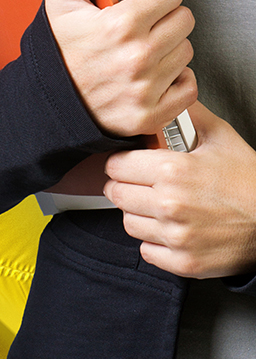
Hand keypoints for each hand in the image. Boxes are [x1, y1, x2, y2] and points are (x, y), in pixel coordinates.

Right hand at [44, 0, 197, 136]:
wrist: (43, 105)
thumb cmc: (54, 53)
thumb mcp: (59, 2)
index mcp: (119, 25)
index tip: (141, 4)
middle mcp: (137, 57)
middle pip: (184, 21)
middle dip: (164, 21)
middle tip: (140, 29)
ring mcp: (146, 87)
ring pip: (187, 52)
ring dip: (169, 51)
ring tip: (140, 54)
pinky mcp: (152, 113)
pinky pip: (189, 88)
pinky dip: (175, 83)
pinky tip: (150, 77)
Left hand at [104, 101, 255, 278]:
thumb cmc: (250, 182)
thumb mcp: (222, 138)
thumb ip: (189, 116)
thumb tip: (173, 96)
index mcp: (172, 171)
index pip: (115, 165)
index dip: (122, 162)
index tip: (130, 164)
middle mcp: (169, 204)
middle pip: (116, 193)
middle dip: (126, 186)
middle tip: (143, 185)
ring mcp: (175, 235)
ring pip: (127, 222)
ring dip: (139, 214)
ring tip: (160, 207)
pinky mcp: (183, 262)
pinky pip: (146, 250)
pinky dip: (154, 242)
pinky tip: (172, 229)